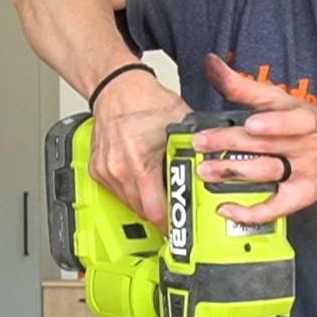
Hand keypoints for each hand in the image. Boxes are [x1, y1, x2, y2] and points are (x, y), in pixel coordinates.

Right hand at [88, 68, 189, 227]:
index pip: (155, 212)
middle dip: (160, 212)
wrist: (116, 86)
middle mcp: (119, 171)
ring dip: (144, 202)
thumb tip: (219, 163)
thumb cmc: (144, 100)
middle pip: (142, 211)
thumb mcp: (181, 123)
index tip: (178, 230)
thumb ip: (198, 147)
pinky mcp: (97, 170)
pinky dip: (130, 191)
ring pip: (128, 204)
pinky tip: (141, 180)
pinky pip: (116, 193)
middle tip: (174, 208)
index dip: (169, 224)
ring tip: (158, 192)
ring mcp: (105, 171)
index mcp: (140, 164)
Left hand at [192, 54, 316, 223]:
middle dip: (231, 143)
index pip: (293, 119)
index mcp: (305, 119)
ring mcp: (304, 174)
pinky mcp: (298, 199)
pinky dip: (248, 210)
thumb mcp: (280, 103)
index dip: (274, 123)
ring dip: (233, 172)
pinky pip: (273, 208)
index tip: (252, 123)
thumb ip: (244, 86)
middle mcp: (308, 146)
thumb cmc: (300, 131)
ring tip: (205, 170)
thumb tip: (211, 63)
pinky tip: (226, 207)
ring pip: (266, 173)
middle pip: (267, 145)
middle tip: (201, 143)